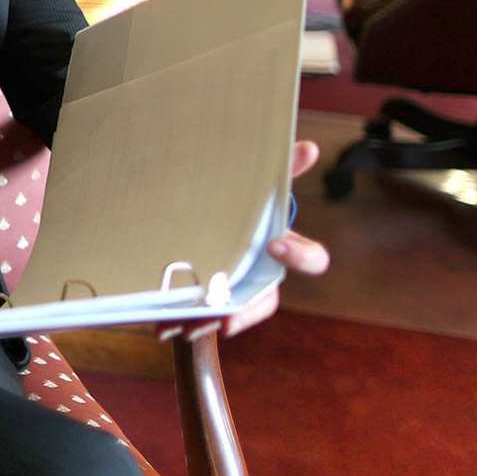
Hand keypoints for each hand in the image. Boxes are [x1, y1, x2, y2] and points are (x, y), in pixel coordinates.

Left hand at [156, 139, 328, 344]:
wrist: (221, 224)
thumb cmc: (249, 210)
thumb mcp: (265, 190)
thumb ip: (285, 171)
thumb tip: (309, 147)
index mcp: (284, 249)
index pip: (311, 259)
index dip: (299, 255)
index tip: (276, 245)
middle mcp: (265, 277)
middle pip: (266, 301)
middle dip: (246, 310)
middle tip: (227, 314)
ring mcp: (240, 293)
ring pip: (232, 316)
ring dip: (211, 322)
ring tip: (187, 326)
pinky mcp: (215, 303)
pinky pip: (205, 320)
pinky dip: (186, 325)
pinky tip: (165, 328)